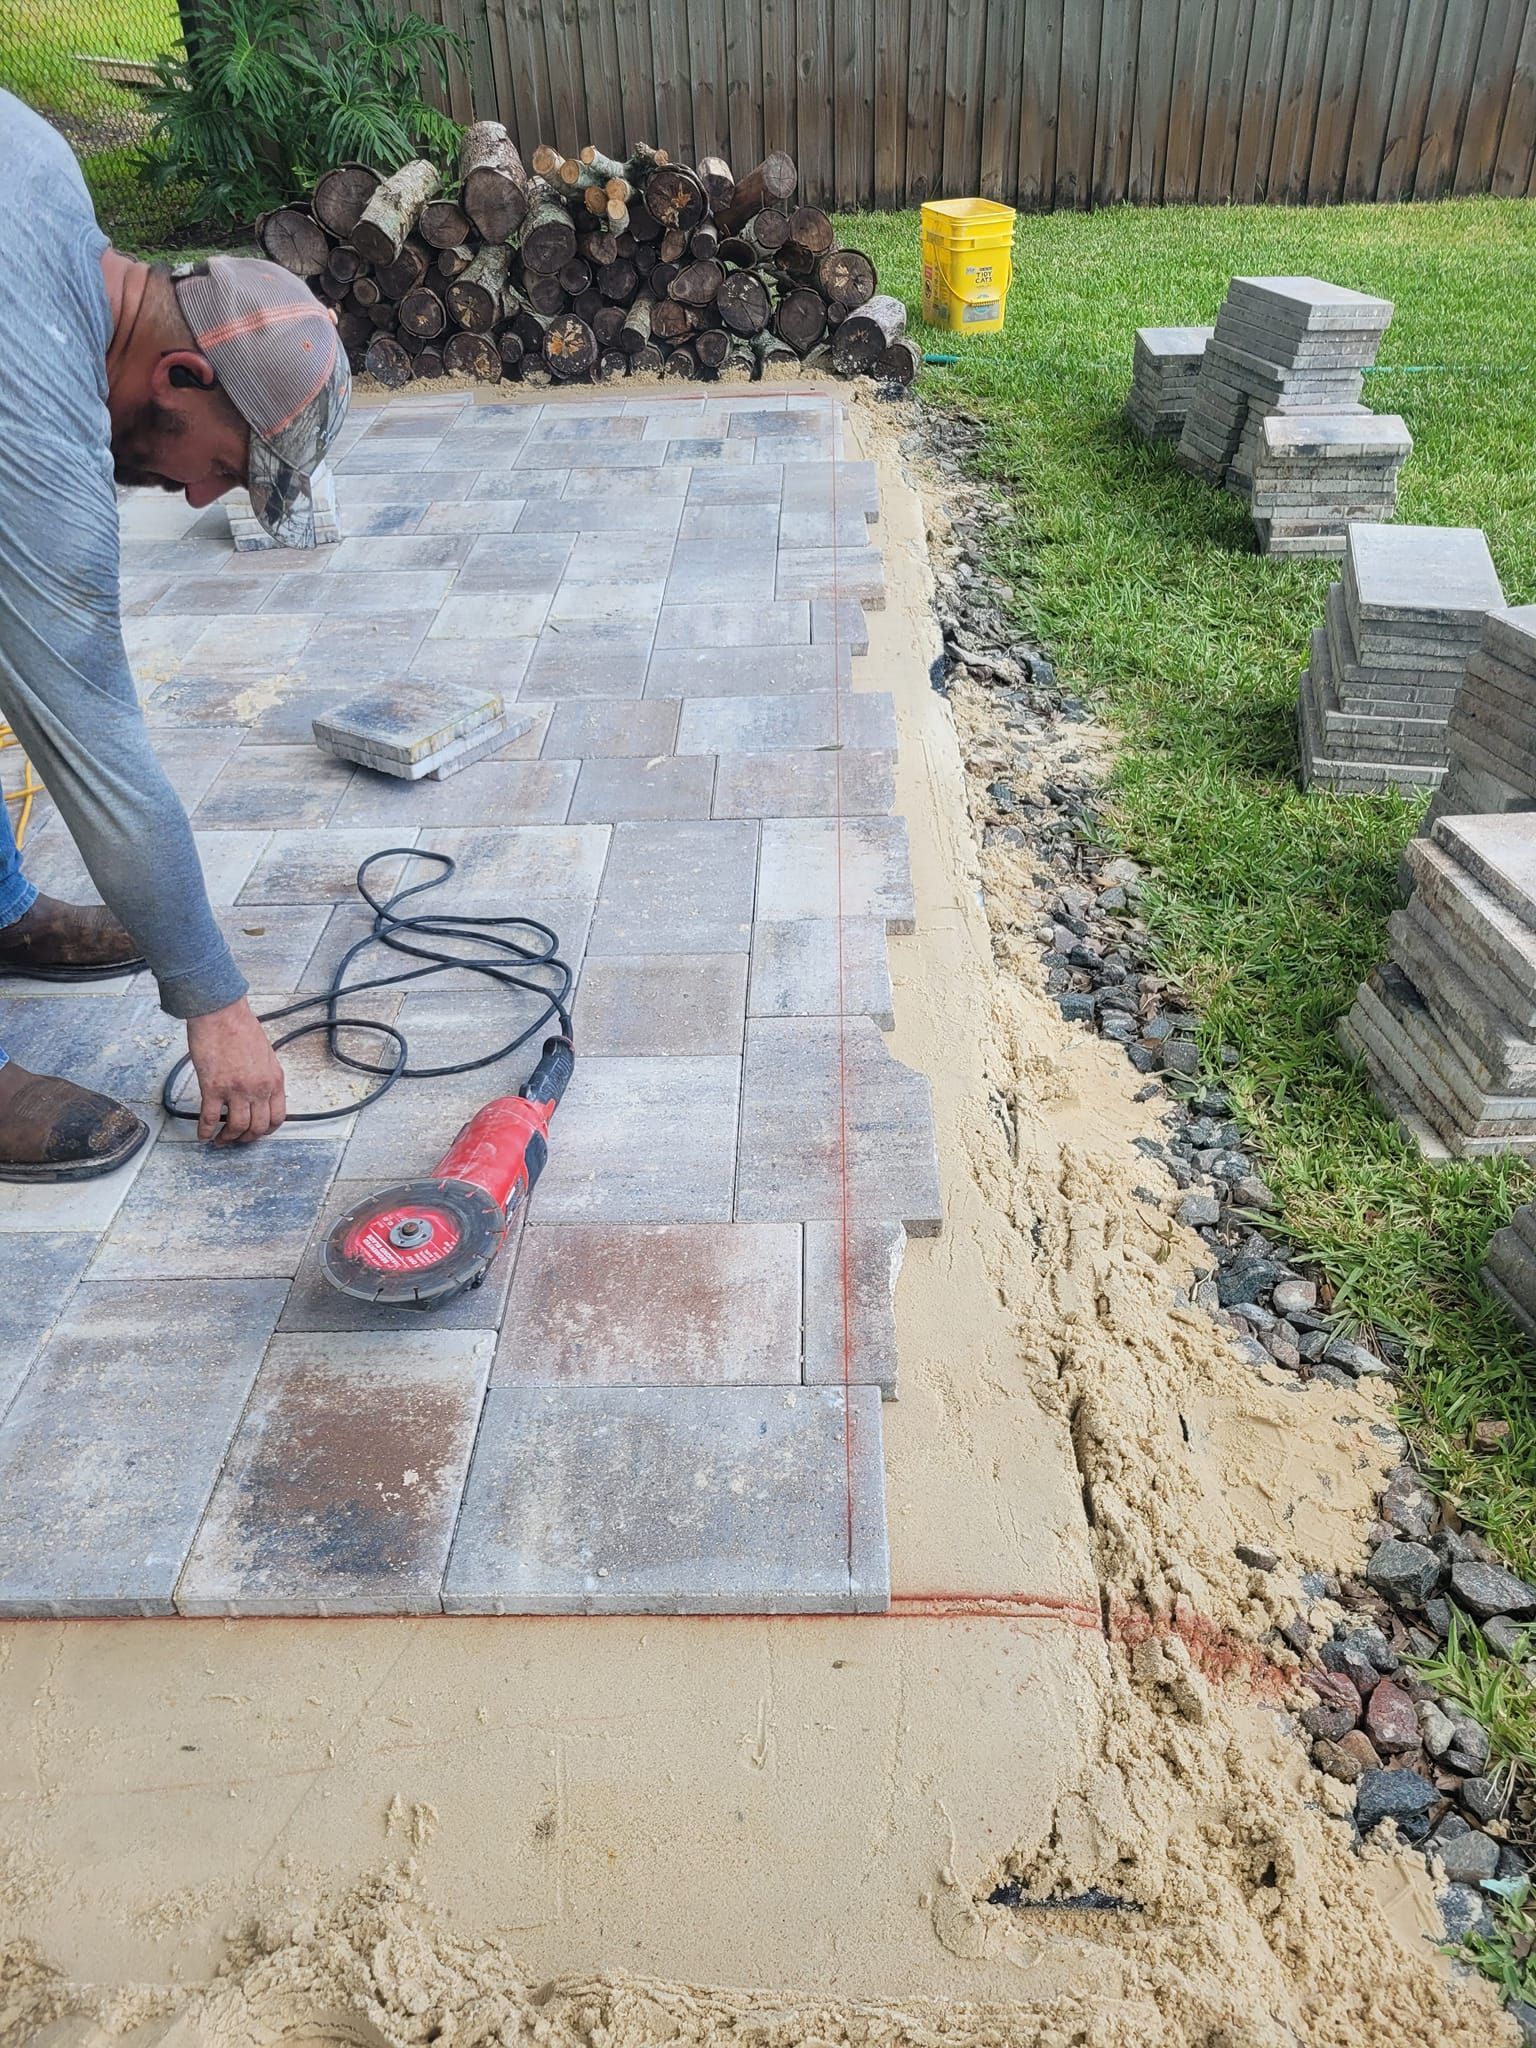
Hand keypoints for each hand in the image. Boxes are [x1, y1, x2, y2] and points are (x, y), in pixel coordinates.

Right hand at [185, 998, 286, 1143]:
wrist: (220, 1013)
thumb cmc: (240, 1027)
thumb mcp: (266, 1054)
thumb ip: (265, 1076)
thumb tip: (260, 1093)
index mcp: (274, 1079)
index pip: (277, 1116)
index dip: (267, 1130)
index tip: (257, 1133)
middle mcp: (259, 1088)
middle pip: (257, 1127)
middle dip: (247, 1138)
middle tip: (237, 1139)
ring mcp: (236, 1089)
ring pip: (236, 1127)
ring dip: (227, 1138)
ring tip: (220, 1139)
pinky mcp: (213, 1087)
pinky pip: (209, 1118)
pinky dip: (205, 1131)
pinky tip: (203, 1135)